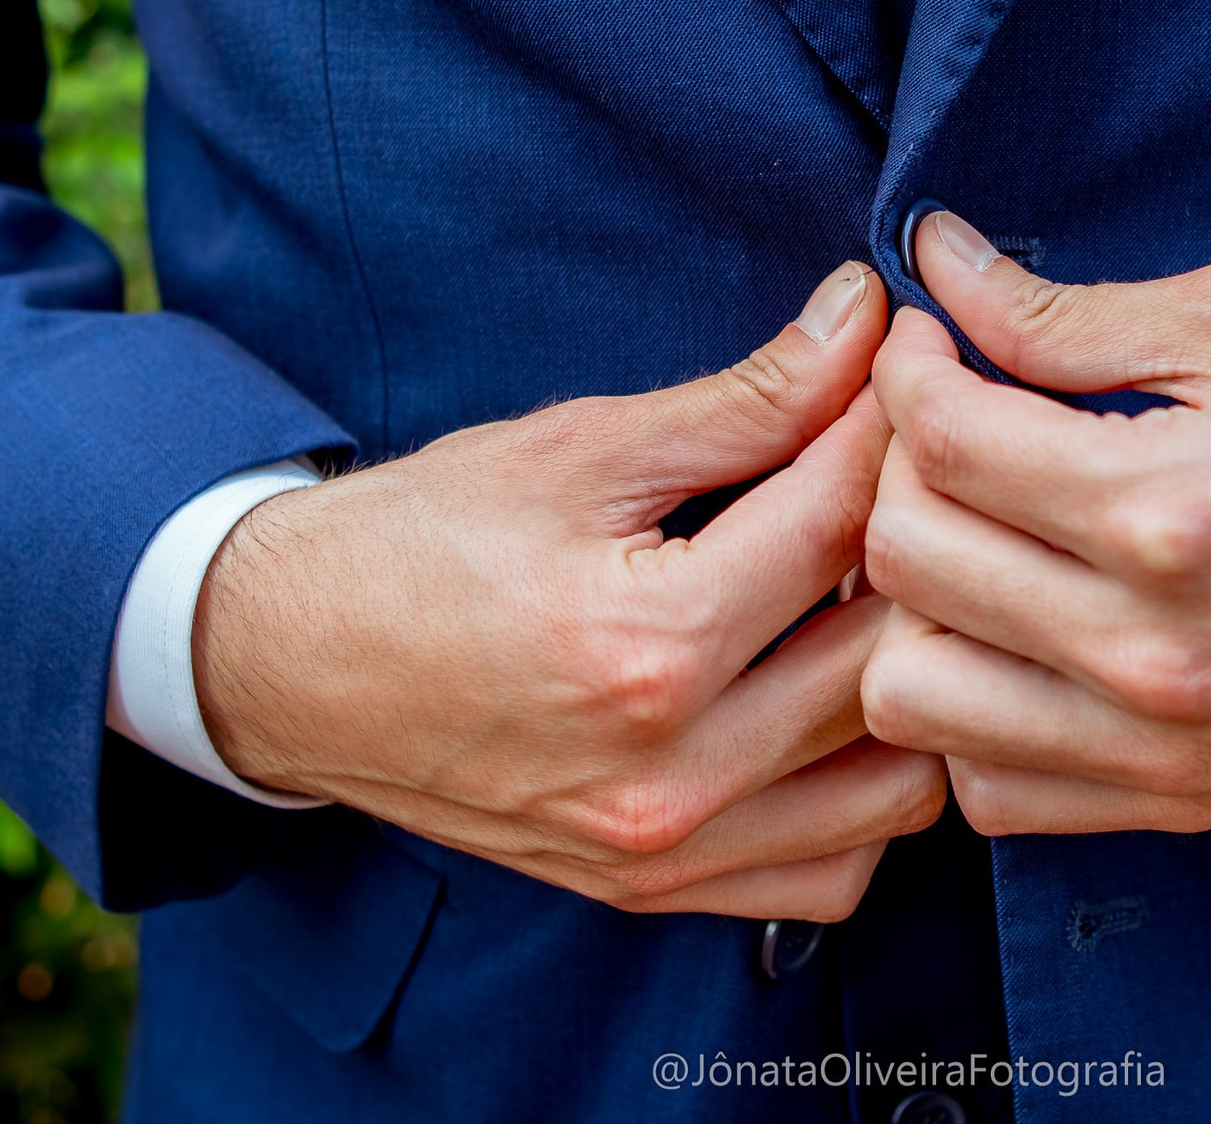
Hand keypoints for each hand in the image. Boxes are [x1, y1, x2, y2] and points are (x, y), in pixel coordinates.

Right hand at [193, 262, 945, 919]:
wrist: (287, 665)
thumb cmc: (421, 539)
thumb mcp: (579, 445)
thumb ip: (746, 397)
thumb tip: (866, 320)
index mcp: (645, 641)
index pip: (844, 519)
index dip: (892, 421)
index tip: (908, 367)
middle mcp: (668, 770)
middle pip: (893, 650)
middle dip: (923, 542)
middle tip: (912, 474)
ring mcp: (666, 849)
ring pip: (898, 782)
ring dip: (914, 678)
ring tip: (876, 593)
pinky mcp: (657, 891)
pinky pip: (836, 869)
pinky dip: (866, 789)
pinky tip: (836, 703)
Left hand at [859, 213, 1210, 836]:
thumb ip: (1066, 311)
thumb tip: (934, 261)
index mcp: (1169, 506)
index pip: (938, 439)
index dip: (907, 367)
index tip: (931, 339)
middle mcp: (1152, 646)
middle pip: (904, 558)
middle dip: (893, 467)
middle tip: (944, 421)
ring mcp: (1165, 740)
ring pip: (913, 694)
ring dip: (914, 604)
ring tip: (970, 536)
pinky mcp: (1185, 798)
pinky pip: (992, 789)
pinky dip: (972, 713)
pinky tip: (1015, 636)